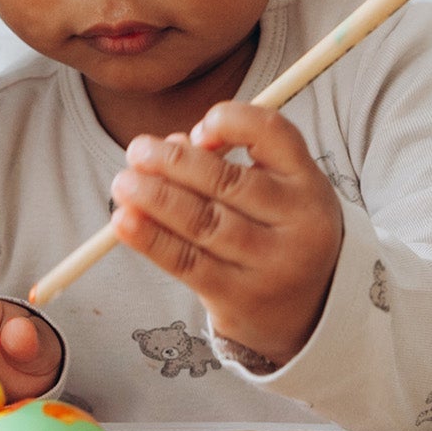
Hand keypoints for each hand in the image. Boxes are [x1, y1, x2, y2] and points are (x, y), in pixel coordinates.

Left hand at [111, 100, 343, 371]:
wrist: (308, 309)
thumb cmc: (276, 229)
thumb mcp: (276, 189)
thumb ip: (228, 160)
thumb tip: (168, 145)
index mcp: (308, 181)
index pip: (272, 133)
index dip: (229, 122)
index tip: (197, 130)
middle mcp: (298, 222)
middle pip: (228, 182)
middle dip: (174, 162)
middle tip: (137, 151)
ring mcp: (271, 265)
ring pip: (202, 222)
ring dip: (155, 198)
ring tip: (123, 183)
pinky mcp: (240, 298)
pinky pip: (187, 263)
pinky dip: (150, 239)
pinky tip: (124, 222)